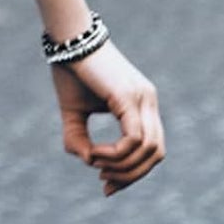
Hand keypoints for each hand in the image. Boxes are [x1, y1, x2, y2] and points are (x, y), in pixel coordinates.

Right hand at [52, 41, 164, 196]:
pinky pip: (134, 138)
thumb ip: (78, 137)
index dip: (133, 172)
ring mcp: (141, 98)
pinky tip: (97, 152)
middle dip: (131, 175)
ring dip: (122, 166)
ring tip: (96, 162)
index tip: (108, 185)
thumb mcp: (73, 111)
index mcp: (142, 103)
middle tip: (105, 182)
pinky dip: (118, 153)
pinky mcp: (128, 97)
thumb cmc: (70, 70)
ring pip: (148, 149)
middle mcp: (148, 101)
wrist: (67, 38)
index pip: (151, 148)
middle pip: (156, 154)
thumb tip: (88, 161)